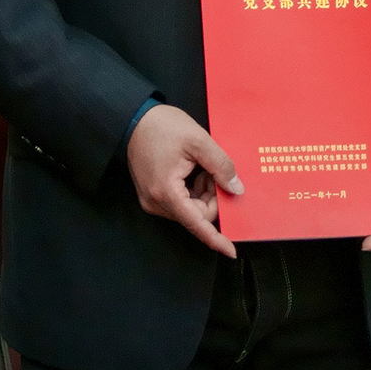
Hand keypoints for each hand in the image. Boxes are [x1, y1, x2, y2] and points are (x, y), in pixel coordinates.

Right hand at [129, 103, 241, 257]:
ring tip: (201, 166)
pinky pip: (181, 202)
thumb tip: (236, 189)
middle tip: (215, 172)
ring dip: (203, 192)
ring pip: (190, 209)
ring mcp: (153, 200)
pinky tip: (194, 170)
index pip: (197, 224)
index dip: (216, 239)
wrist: (134, 119)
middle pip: (197, 215)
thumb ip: (221, 166)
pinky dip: (193, 189)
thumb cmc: (162, 126)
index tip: (231, 250)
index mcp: (167, 192)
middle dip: (212, 197)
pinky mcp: (153, 195)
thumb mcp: (199, 141)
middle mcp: (157, 203)